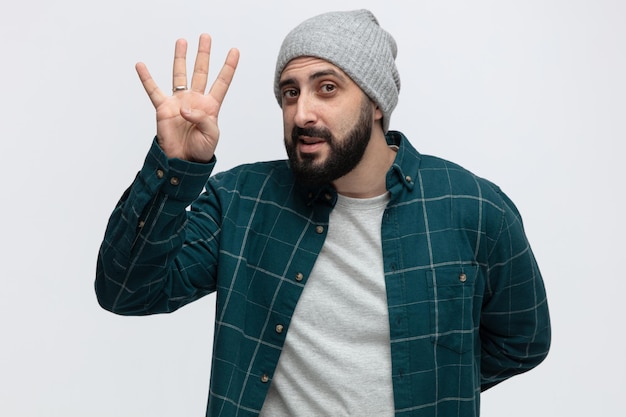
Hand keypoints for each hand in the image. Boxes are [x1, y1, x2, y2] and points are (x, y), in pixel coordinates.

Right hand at [135, 34, 239, 162]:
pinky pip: (153, 90)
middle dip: (203, 54)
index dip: (228, 67)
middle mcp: (195, 100)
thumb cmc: (200, 150)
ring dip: (181, 58)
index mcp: (211, 106)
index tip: (235, 51)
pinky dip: (146, 78)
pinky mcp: (163, 109)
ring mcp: (179, 102)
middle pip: (201, 72)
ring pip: (180, 75)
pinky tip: (141, 65)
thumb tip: (185, 108)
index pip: (222, 82)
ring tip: (182, 41)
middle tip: (205, 37)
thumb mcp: (211, 136)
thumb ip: (203, 120)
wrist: (183, 161)